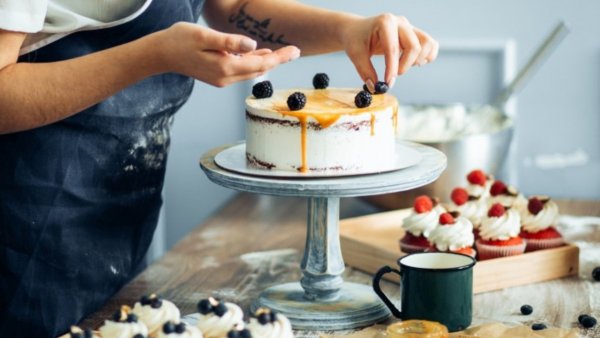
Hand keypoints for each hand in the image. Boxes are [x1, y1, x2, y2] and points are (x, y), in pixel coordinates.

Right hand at [157, 22, 299, 86]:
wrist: (160, 54)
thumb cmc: (180, 40)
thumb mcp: (205, 36)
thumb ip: (229, 42)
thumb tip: (253, 45)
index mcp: (225, 68)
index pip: (260, 64)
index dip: (279, 57)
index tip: (295, 51)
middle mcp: (226, 78)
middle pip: (259, 69)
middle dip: (277, 60)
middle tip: (294, 50)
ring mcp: (222, 79)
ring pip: (251, 71)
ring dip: (266, 61)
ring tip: (282, 52)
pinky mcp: (218, 76)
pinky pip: (241, 70)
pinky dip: (252, 62)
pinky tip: (259, 53)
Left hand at [340, 14, 437, 89]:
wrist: (357, 30)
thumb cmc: (356, 39)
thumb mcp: (355, 54)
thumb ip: (365, 71)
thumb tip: (375, 88)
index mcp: (385, 23)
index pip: (393, 48)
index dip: (392, 68)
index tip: (389, 82)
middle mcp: (400, 22)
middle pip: (414, 47)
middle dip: (405, 66)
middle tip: (393, 75)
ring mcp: (409, 27)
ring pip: (427, 44)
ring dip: (418, 60)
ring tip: (403, 65)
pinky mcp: (414, 34)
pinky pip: (430, 44)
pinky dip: (426, 56)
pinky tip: (413, 62)